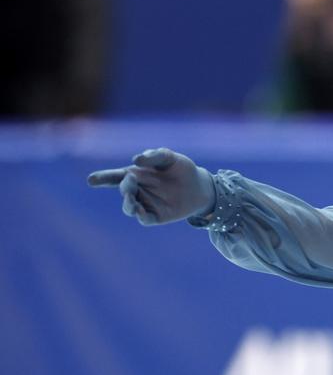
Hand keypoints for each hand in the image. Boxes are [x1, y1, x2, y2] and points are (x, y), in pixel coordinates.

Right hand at [87, 148, 215, 225]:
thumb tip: (136, 159)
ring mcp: (146, 204)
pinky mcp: (157, 216)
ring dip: (128, 204)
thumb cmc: (181, 169)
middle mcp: (138, 190)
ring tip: (132, 199)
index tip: (91, 180)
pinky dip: (141, 216)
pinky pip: (145, 219)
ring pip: (130, 208)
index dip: (102, 178)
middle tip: (132, 180)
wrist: (200, 186)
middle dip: (125, 186)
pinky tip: (140, 211)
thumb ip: (154, 155)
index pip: (114, 177)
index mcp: (136, 175)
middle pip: (124, 190)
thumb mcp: (170, 158)